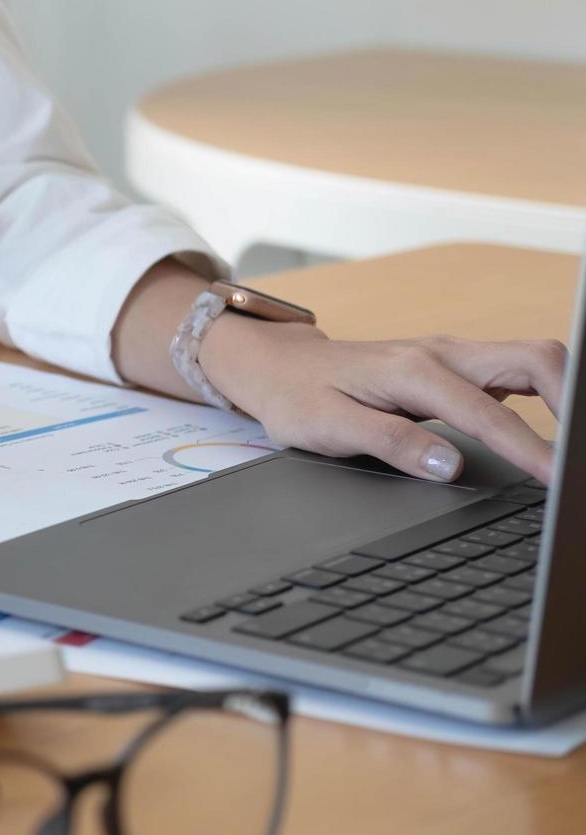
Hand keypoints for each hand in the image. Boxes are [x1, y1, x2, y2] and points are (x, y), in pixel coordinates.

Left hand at [199, 319, 565, 483]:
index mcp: (411, 370)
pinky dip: (548, 396)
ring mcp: (453, 356)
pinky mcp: (458, 367)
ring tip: (574, 449)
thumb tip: (449, 464)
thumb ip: (390, 443)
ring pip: (533, 361)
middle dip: (571, 401)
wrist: (279, 366)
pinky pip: (517, 372)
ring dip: (565, 396)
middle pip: (535, 360)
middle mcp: (441, 354)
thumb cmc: (298, 396)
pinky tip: (555, 431)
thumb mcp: (327, 427)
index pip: (488, 413)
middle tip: (578, 460)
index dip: (529, 449)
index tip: (556, 480)